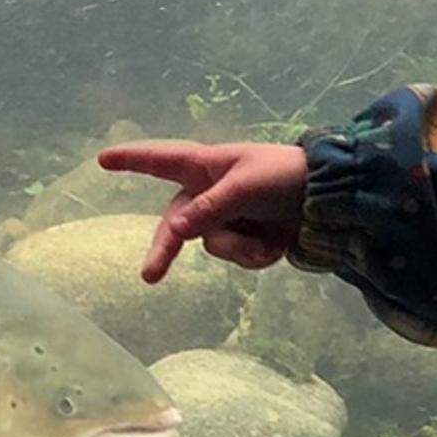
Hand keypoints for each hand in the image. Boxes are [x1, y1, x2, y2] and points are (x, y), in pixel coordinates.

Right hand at [97, 139, 310, 281]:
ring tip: (269, 241)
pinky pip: (236, 258)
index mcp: (206, 166)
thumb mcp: (246, 188)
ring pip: (212, 246)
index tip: (103, 159)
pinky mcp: (248, 239)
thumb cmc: (286, 176)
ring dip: (239, 249)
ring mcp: (228, 217)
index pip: (159, 161)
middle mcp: (210, 192)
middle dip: (167, 250)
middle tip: (149, 276)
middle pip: (176, 224)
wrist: (333, 199)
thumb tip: (176, 232)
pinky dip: (255, 256)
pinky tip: (277, 246)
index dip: (131, 160)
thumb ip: (210, 209)